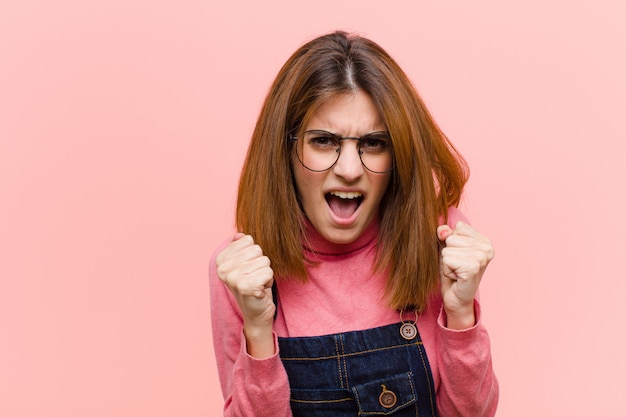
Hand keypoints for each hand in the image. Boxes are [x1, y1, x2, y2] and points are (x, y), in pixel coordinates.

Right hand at [216, 233, 275, 356]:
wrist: (256, 312)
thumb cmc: (253, 285)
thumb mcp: (245, 264)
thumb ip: (240, 248)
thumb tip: (239, 234)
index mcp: (221, 260)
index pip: (248, 240)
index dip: (253, 254)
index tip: (249, 268)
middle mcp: (224, 268)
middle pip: (257, 249)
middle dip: (260, 263)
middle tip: (254, 277)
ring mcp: (233, 278)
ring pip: (264, 260)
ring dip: (265, 272)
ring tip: (257, 283)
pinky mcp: (246, 286)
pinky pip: (268, 271)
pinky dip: (269, 280)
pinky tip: (261, 289)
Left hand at [437, 221, 493, 328]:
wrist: (457, 300)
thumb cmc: (453, 273)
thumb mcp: (448, 248)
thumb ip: (445, 234)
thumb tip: (443, 231)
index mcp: (485, 240)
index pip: (458, 226)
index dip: (452, 242)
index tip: (459, 257)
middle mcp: (487, 248)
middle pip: (451, 237)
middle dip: (448, 253)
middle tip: (457, 267)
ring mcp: (481, 258)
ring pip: (448, 248)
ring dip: (447, 262)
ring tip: (456, 272)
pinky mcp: (473, 268)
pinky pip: (446, 259)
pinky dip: (446, 269)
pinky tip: (456, 277)